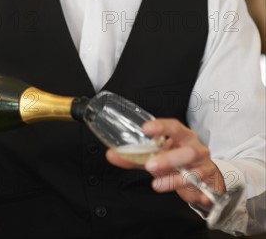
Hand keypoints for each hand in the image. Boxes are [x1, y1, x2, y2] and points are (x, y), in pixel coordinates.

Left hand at [106, 118, 225, 209]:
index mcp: (182, 135)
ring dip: (175, 178)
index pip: (173, 126)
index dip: (160, 126)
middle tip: (150, 165)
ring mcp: (204, 163)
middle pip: (186, 149)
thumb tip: (111, 154)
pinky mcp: (209, 180)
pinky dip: (195, 191)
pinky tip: (193, 195)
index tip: (146, 128)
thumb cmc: (178, 161)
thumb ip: (135, 156)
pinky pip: (203, 186)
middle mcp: (195, 146)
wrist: (204, 177)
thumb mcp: (156, 157)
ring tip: (157, 184)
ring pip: (194, 171)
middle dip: (168, 158)